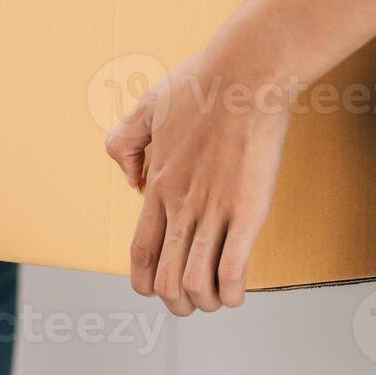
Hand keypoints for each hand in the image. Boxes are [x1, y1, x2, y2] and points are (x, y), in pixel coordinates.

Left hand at [105, 50, 291, 314]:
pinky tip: (238, 290)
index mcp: (158, 184)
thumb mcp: (148, 105)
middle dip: (178, 302)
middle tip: (192, 300)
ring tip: (219, 298)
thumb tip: (130, 180)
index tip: (156, 287)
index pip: (140, 252)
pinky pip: (232, 270)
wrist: (246, 72)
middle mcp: (181, 204)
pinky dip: (233, 292)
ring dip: (206, 301)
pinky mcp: (248, 210)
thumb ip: (126, 142)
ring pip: (196, 283)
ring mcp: (215, 210)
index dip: (145, 281)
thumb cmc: (204, 82)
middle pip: (166, 279)